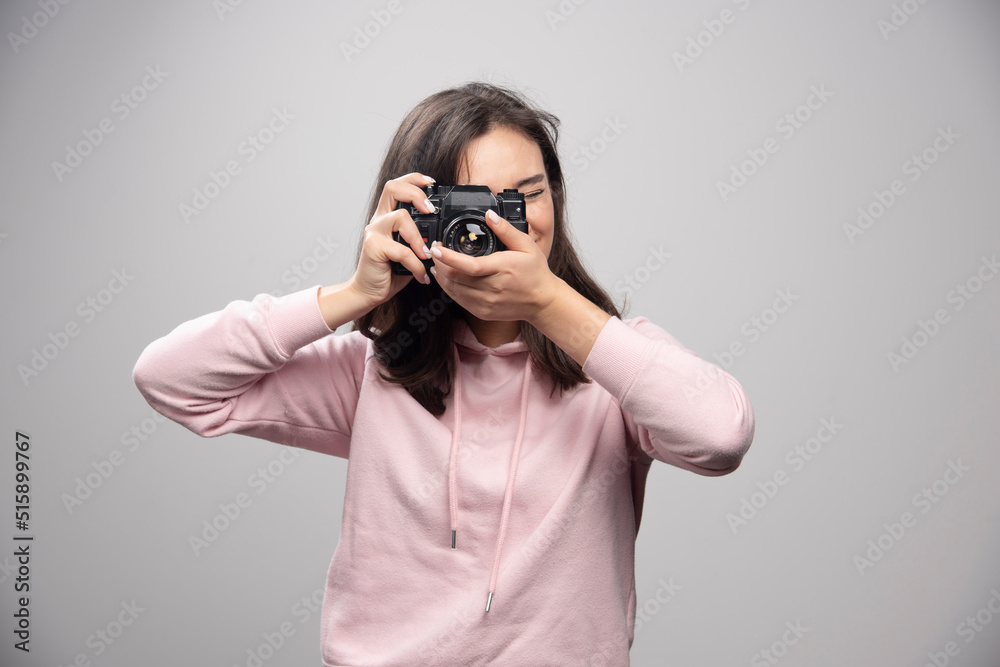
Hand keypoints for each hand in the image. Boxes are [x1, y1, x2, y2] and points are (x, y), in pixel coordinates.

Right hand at [348, 172, 435, 308]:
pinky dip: (416, 265)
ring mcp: (374, 232)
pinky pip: (401, 251)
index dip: (413, 179)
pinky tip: (421, 276)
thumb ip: (421, 239)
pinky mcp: (373, 248)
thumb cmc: (390, 271)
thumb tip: (444, 237)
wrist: (369, 291)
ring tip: (427, 255)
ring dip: (418, 237)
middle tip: (430, 210)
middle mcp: (379, 220)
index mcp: (387, 216)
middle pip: (392, 188)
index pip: (397, 186)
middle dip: (415, 193)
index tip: (431, 183)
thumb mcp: (410, 251)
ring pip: (399, 217)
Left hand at [428, 209, 562, 322]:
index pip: (469, 265)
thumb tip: (490, 215)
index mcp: (502, 269)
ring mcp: (486, 302)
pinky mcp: (482, 312)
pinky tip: (446, 279)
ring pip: (454, 290)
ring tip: (437, 263)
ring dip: (441, 277)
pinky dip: (449, 288)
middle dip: (440, 264)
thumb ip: (506, 230)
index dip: (449, 258)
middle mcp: (492, 288)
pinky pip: (459, 300)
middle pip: (455, 278)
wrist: (542, 302)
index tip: (436, 249)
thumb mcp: (526, 245)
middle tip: (435, 251)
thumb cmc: (535, 273)